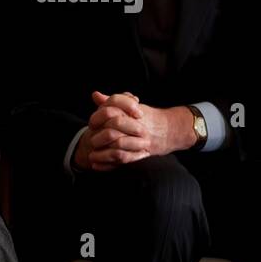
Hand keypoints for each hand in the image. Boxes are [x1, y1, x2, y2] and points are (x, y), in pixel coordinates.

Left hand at [73, 91, 194, 170]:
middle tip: (91, 140)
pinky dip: (107, 164)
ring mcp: (140, 139)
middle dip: (100, 135)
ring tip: (91, 155)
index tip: (92, 124)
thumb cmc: (145, 117)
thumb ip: (112, 101)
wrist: (169, 130)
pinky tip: (96, 165)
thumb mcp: (129, 105)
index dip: (98, 118)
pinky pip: (123, 159)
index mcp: (132, 110)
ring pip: (118, 144)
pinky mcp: (142, 153)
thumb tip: (95, 95)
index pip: (111, 111)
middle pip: (114, 126)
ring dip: (102, 152)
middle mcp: (137, 124)